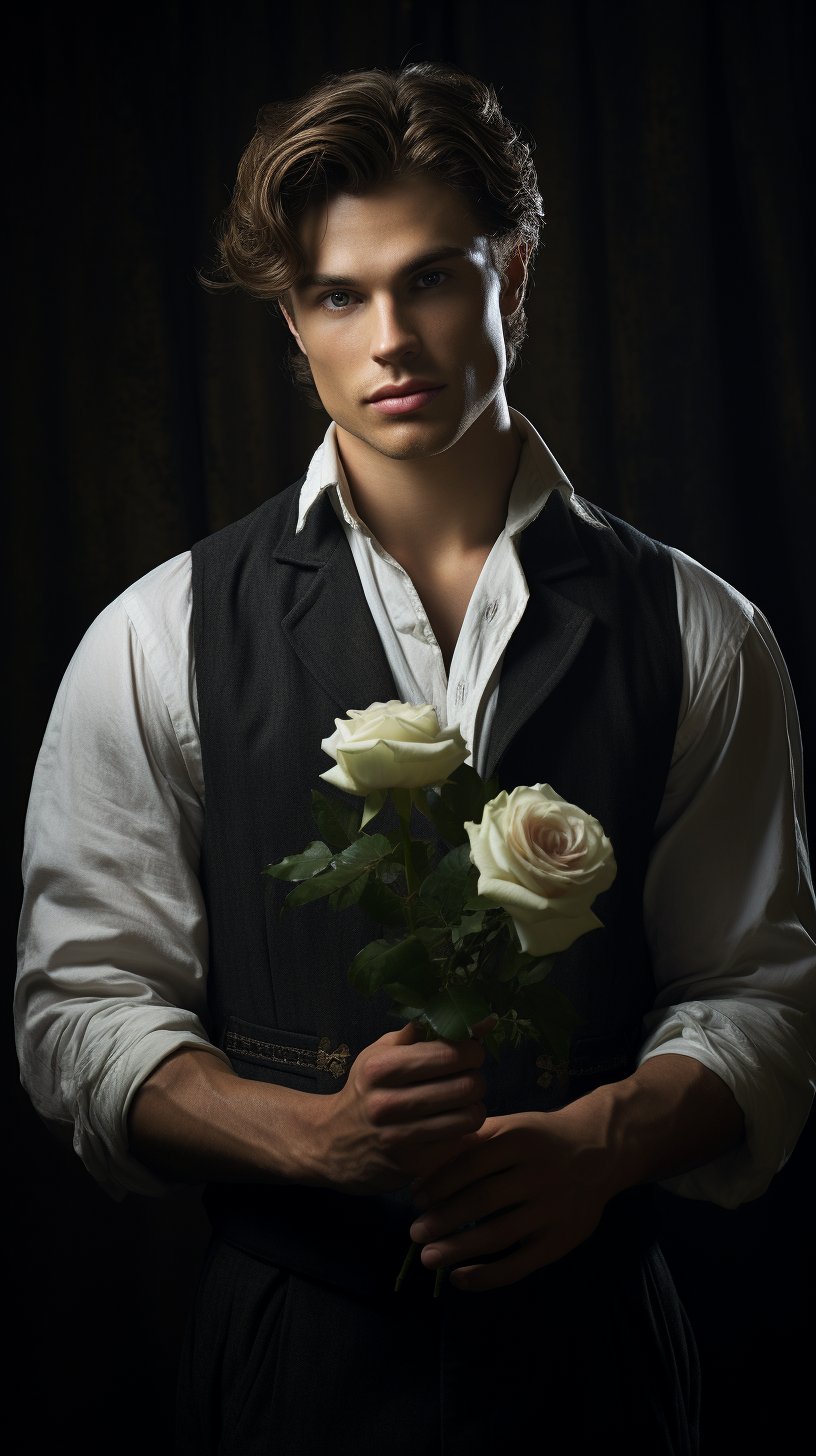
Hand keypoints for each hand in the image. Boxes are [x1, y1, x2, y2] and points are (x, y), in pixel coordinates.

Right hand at [311, 1018, 495, 1196]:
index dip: (472, 1051)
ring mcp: (400, 1138)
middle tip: (467, 1078)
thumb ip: (421, 1031)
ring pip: (470, 1116)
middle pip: (467, 1085)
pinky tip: (449, 1124)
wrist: (330, 1143)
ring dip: (474, 1107)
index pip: (451, 1053)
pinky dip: (462, 1131)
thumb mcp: (380, 1052)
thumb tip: (475, 1018)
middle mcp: (389, 1103)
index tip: (470, 1053)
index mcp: (383, 1068)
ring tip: (462, 1103)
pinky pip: (460, 1142)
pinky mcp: (412, 1166)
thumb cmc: (365, 1090)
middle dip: (476, 1078)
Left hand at [407, 1103, 622, 1291]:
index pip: (471, 1164)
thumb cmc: (541, 1139)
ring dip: (458, 1250)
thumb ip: (470, 1144)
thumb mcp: (510, 1127)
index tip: (416, 1199)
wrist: (600, 1151)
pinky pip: (520, 1264)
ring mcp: (553, 1209)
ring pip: (498, 1235)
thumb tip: (421, 1175)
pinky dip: (487, 1276)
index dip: (440, 1184)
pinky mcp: (561, 1241)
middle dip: (443, 1220)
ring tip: (428, 1258)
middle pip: (482, 1201)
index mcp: (521, 1140)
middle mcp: (539, 1174)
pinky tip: (460, 1278)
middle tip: (415, 1233)